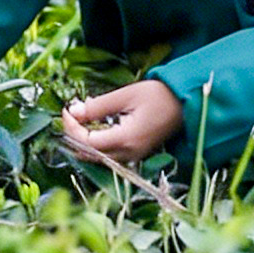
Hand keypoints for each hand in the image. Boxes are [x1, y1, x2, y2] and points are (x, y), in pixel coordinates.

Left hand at [61, 79, 184, 164]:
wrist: (186, 103)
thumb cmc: (159, 95)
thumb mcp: (126, 95)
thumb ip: (98, 106)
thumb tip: (73, 111)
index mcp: (126, 139)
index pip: (87, 142)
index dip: (71, 128)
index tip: (66, 110)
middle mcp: (129, 154)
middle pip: (90, 154)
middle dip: (74, 136)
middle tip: (69, 115)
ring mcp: (134, 157)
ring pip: (99, 157)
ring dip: (84, 141)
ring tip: (78, 120)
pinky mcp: (137, 154)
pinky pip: (109, 155)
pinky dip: (96, 144)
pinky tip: (93, 128)